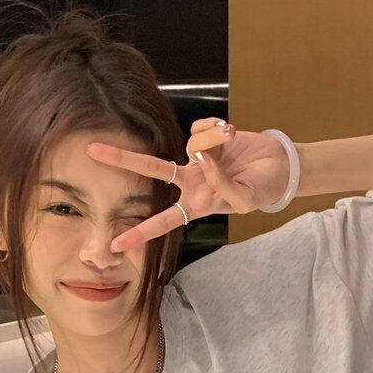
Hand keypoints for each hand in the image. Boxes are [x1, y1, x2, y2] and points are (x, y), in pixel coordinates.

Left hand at [85, 118, 290, 251]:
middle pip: (150, 170)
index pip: (164, 222)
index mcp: (197, 205)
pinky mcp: (206, 137)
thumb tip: (200, 159)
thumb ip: (220, 184)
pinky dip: (217, 128)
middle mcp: (190, 182)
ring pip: (191, 143)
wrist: (280, 167)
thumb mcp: (243, 199)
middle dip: (122, 160)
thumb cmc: (262, 190)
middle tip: (92, 151)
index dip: (140, 233)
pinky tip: (230, 133)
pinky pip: (201, 128)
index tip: (115, 244)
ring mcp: (195, 158)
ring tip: (233, 140)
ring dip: (214, 140)